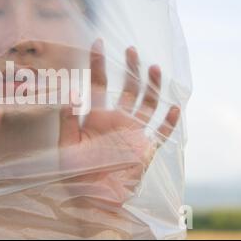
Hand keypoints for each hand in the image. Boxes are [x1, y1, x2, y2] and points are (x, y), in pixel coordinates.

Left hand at [58, 39, 180, 205]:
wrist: (92, 197)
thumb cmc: (75, 172)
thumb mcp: (66, 144)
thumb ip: (67, 119)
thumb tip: (68, 92)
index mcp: (96, 116)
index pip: (98, 84)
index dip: (98, 64)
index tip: (98, 43)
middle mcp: (117, 119)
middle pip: (127, 89)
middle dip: (130, 69)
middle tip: (131, 50)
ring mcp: (133, 132)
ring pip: (147, 104)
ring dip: (152, 87)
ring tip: (154, 67)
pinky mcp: (146, 148)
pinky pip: (162, 133)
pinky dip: (169, 122)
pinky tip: (174, 107)